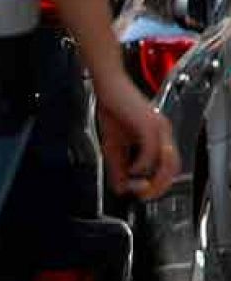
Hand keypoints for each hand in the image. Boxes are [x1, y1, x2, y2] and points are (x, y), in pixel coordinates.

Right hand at [95, 76, 178, 200]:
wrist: (108, 87)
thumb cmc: (112, 109)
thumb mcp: (113, 146)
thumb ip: (119, 167)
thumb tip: (121, 187)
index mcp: (158, 137)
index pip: (168, 167)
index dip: (157, 184)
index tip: (141, 193)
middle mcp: (163, 132)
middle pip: (173, 167)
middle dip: (158, 186)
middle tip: (142, 194)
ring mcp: (159, 128)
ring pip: (167, 161)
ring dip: (153, 178)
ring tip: (137, 184)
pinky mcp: (149, 125)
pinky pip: (151, 151)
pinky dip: (142, 165)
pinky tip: (131, 169)